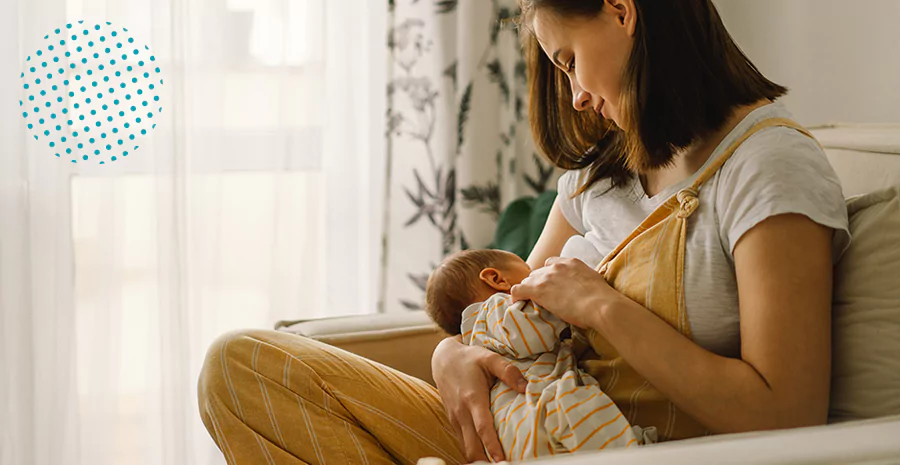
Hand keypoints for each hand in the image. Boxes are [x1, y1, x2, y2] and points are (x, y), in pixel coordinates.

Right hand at [431, 336, 526, 462]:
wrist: (442, 359)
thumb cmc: (469, 358)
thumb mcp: (489, 358)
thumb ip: (508, 371)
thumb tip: (526, 387)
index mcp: (473, 398)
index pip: (483, 428)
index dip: (492, 446)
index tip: (501, 460)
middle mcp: (461, 412)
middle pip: (471, 446)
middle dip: (484, 460)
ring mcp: (455, 418)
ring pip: (465, 446)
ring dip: (479, 457)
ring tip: (496, 463)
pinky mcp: (452, 421)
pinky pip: (463, 441)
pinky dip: (473, 449)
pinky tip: (486, 455)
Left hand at [510, 257, 625, 328]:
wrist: (601, 305)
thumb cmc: (603, 300)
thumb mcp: (593, 282)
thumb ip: (583, 281)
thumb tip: (583, 291)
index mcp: (571, 262)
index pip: (551, 264)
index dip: (549, 276)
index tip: (550, 286)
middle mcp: (557, 266)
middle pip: (538, 273)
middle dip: (538, 283)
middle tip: (542, 298)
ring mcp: (546, 277)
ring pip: (528, 280)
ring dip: (529, 290)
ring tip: (531, 303)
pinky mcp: (538, 289)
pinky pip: (518, 289)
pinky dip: (516, 296)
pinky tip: (517, 303)